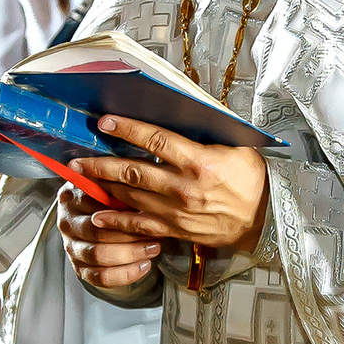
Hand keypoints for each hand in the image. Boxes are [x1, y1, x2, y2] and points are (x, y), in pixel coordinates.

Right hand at [58, 183, 160, 290]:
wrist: (98, 220)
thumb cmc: (110, 200)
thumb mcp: (113, 186)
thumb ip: (121, 185)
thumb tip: (145, 188)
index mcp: (71, 197)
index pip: (93, 204)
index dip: (122, 209)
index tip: (147, 211)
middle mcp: (66, 222)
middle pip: (96, 232)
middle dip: (130, 235)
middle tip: (156, 233)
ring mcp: (71, 247)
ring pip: (98, 256)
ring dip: (131, 254)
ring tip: (153, 248)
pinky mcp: (79, 268)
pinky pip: (101, 277)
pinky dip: (125, 274)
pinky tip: (144, 265)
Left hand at [73, 116, 269, 250]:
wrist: (266, 218)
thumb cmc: (251, 177)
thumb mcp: (234, 146)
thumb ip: (202, 134)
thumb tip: (177, 113)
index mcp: (200, 162)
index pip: (156, 141)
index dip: (128, 129)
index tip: (105, 121)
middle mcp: (185, 188)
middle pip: (134, 172)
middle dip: (101, 164)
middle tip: (77, 158)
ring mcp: (178, 212)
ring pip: (132, 198)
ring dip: (104, 187)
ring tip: (81, 179)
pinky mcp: (177, 230)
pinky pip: (141, 226)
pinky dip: (117, 221)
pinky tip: (99, 214)